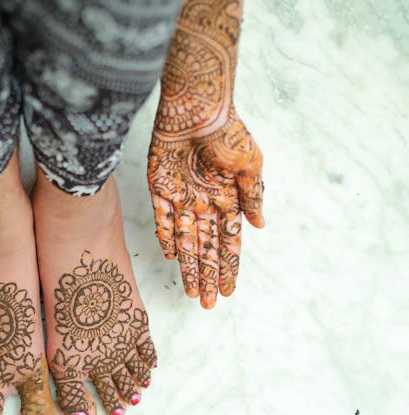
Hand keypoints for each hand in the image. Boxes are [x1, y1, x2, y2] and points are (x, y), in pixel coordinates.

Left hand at [148, 107, 262, 307]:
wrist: (196, 106)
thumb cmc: (227, 131)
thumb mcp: (249, 164)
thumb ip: (253, 195)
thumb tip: (260, 225)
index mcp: (228, 199)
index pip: (229, 242)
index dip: (229, 268)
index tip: (229, 292)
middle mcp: (204, 203)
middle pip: (206, 248)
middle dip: (208, 276)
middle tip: (208, 303)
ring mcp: (182, 197)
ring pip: (184, 240)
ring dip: (188, 265)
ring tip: (192, 291)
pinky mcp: (160, 187)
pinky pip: (162, 219)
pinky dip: (166, 237)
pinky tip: (170, 256)